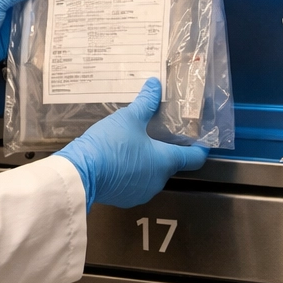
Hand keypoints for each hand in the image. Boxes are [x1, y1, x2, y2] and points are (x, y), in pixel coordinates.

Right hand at [56, 78, 208, 209]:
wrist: (80, 173)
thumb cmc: (111, 144)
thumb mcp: (128, 118)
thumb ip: (145, 103)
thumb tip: (155, 84)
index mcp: (165, 162)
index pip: (194, 158)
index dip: (199, 148)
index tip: (202, 141)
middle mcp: (158, 181)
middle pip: (169, 164)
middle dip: (163, 150)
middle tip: (155, 134)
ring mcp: (141, 192)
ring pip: (150, 174)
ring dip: (145, 162)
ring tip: (131, 145)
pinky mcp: (124, 198)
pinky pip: (133, 182)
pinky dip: (130, 172)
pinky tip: (117, 160)